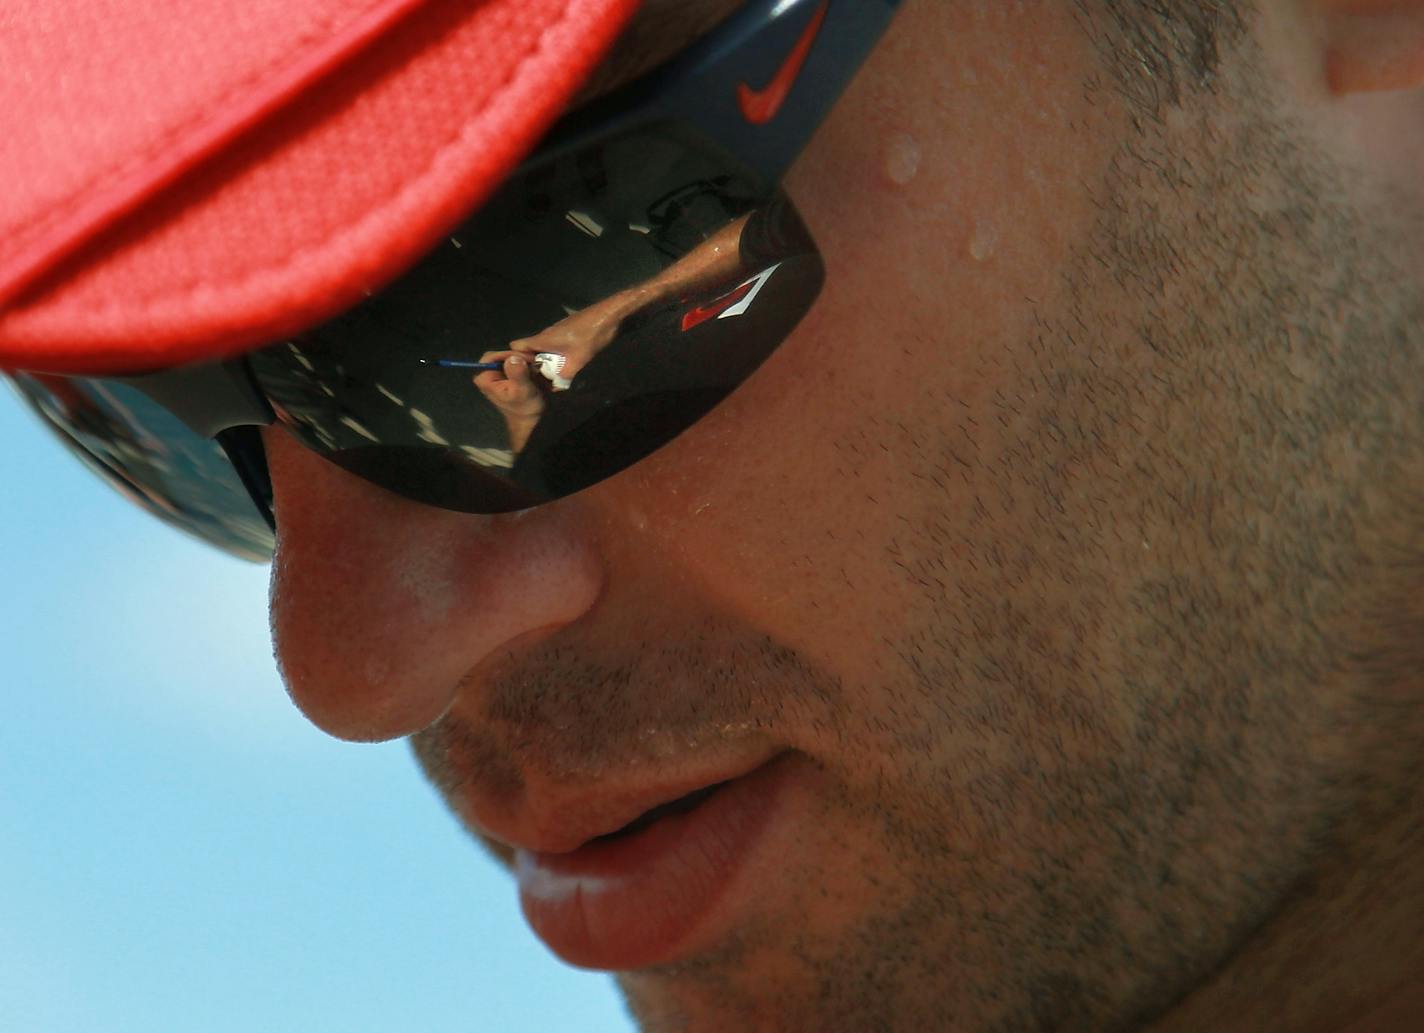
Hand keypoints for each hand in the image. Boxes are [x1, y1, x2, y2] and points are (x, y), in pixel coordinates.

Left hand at [473, 351, 544, 453]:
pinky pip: (516, 363)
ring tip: (536, 367)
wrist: (532, 420)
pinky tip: (534, 371)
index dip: (509, 355)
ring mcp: (498, 374)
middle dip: (519, 358)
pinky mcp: (508, 375)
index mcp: (484, 378)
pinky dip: (526, 365)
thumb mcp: (522, 390)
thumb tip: (514, 358)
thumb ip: (517, 373)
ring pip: (511, 358)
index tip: (525, 358)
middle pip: (502, 356)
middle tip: (534, 362)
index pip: (492, 357)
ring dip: (524, 361)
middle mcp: (488, 374)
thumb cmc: (525, 408)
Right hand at [509, 290, 641, 381]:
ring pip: (544, 348)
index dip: (516, 359)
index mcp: (543, 339)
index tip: (523, 373)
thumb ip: (564, 376)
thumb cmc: (590, 336)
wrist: (609, 315)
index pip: (516, 346)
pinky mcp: (567, 331)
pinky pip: (555, 345)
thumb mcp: (577, 361)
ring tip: (553, 376)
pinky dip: (557, 355)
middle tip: (539, 380)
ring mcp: (557, 331)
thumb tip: (556, 387)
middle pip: (530, 349)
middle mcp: (546, 334)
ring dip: (547, 360)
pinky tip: (567, 364)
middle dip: (533, 364)